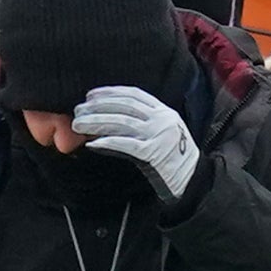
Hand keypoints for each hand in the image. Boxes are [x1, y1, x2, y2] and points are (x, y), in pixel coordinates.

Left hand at [72, 82, 200, 199]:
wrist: (192, 177)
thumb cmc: (174, 155)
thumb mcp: (164, 130)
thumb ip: (145, 120)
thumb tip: (111, 115)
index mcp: (163, 110)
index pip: (133, 94)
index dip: (110, 92)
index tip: (90, 95)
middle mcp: (161, 119)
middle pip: (123, 106)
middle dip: (98, 106)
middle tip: (78, 110)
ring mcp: (157, 135)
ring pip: (121, 123)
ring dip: (96, 122)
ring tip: (79, 124)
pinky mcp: (153, 153)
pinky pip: (125, 145)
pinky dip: (107, 142)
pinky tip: (92, 144)